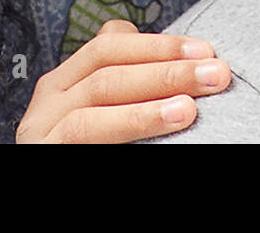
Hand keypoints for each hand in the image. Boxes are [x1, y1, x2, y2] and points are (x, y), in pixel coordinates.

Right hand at [16, 19, 229, 142]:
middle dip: (166, 70)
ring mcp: (44, 133)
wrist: (52, 215)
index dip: (159, 44)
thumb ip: (128, 82)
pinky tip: (161, 132)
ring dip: (147, 106)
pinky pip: (84, 140)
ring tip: (189, 109)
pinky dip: (127, 129)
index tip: (205, 50)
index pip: (109, 45)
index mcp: (64, 82)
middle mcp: (49, 104)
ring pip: (95, 105)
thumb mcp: (105, 110)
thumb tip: (189, 59)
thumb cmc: (96, 145)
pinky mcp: (47, 157)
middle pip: (109, 73)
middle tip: (215, 73)